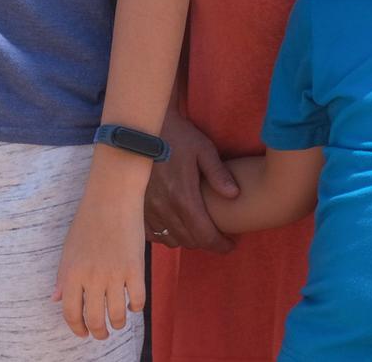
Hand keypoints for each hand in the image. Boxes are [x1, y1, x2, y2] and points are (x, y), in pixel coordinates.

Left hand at [55, 176, 146, 340]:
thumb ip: (64, 276)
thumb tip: (57, 300)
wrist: (111, 200)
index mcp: (71, 271)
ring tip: (117, 322)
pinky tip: (132, 305)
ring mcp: (115, 275)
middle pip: (95, 318)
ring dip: (118, 324)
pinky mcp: (136, 270)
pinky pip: (138, 302)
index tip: (82, 333)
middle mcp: (92, 277)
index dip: (76, 327)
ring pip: (118, 315)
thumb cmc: (87, 222)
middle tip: (101, 334)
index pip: (71, 311)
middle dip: (98, 332)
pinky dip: (135, 308)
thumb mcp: (68, 248)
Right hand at [144, 108, 236, 251]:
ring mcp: (147, 207)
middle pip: (189, 240)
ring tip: (196, 230)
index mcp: (183, 197)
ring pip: (169, 239)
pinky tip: (172, 226)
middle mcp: (163, 207)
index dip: (220, 245)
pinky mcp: (137, 204)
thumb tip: (235, 195)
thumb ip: (219, 173)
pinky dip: (164, 234)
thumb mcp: (203, 149)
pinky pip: (151, 232)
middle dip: (206, 242)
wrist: (141, 127)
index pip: (205, 235)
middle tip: (217, 236)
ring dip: (186, 239)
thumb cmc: (176, 136)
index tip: (231, 244)